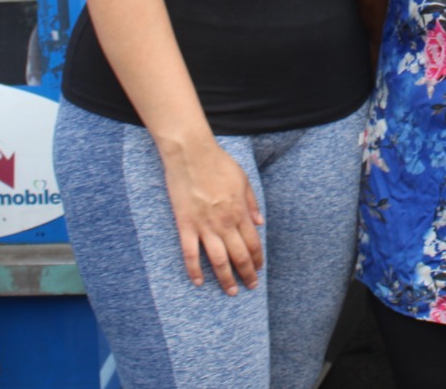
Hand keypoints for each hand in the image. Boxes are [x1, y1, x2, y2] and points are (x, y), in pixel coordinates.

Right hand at [159, 139, 264, 294]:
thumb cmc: (218, 163)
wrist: (192, 153)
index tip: (259, 270)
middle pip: (239, 256)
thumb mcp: (243, 180)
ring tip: (231, 292)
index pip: (253, 243)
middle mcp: (225, 223)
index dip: (257, 259)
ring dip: (226, 278)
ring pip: (218, 260)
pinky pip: (190, 253)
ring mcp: (205, 226)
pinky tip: (199, 282)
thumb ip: (252, 203)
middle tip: (250, 287)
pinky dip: (194, 270)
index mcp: (240, 212)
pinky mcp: (186, 225)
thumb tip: (260, 222)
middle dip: (246, 274)